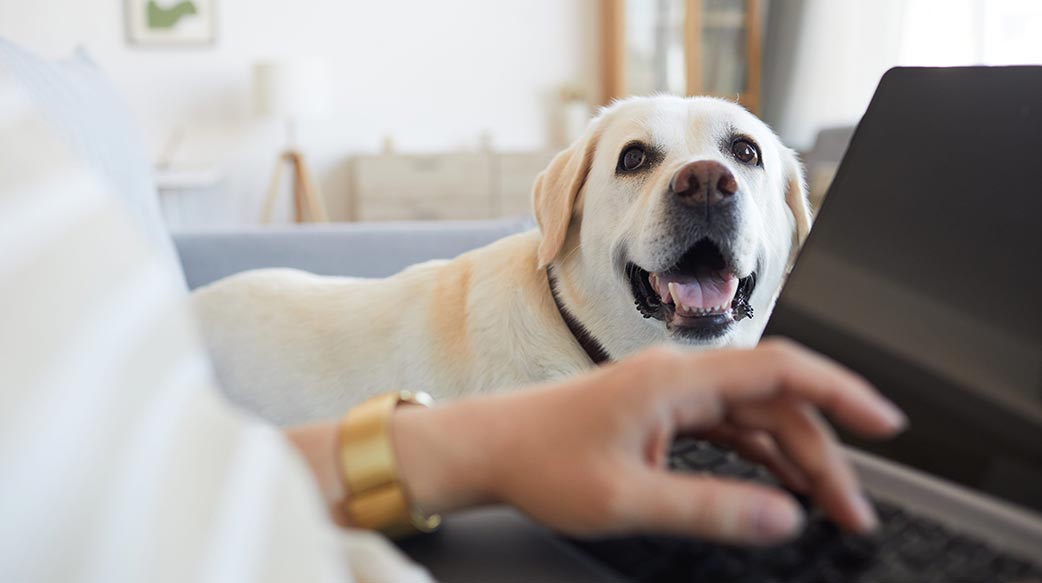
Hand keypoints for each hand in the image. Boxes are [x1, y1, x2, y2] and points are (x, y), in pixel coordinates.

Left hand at [391, 339, 905, 544]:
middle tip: (855, 509)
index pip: (780, 370)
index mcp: (676, 380)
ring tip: (830, 506)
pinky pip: (728, 428)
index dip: (840, 391)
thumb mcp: (628, 498)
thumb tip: (782, 518)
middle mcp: (680, 377)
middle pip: (776, 403)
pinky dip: (761, 455)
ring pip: (756, 418)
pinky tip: (782, 484)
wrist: (488, 448)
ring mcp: (671, 394)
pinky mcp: (661, 412)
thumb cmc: (540, 461)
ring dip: (796, 458)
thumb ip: (710, 507)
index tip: (884, 422)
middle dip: (824, 453)